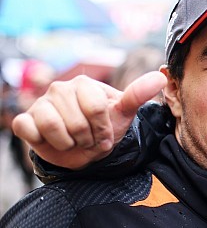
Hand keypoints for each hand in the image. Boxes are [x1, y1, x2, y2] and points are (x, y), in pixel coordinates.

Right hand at [12, 71, 166, 169]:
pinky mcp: (24, 120)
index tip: (105, 134)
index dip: (103, 129)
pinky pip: (29, 130)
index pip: (96, 109)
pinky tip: (50, 140)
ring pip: (53, 127)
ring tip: (73, 141)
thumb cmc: (103, 128)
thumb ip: (138, 94)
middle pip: (76, 122)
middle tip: (88, 139)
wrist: (83, 150)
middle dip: (87, 139)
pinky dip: (43, 141)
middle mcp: (60, 89)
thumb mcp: (123, 114)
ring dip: (68, 143)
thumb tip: (161, 76)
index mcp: (84, 84)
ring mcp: (40, 103)